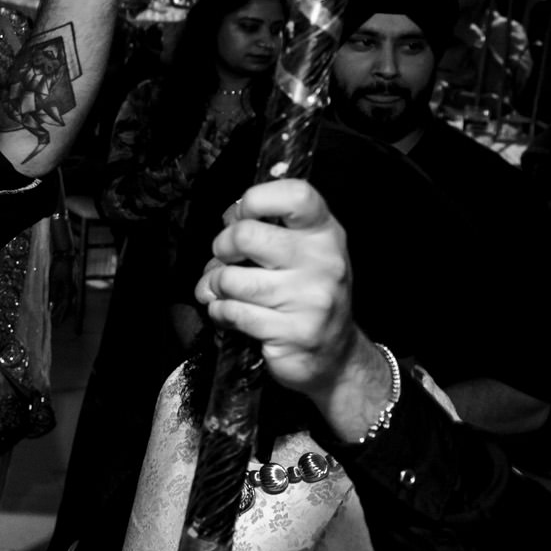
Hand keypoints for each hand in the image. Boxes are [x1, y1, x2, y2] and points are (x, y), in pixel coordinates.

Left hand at [195, 178, 390, 438]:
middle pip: (245, 235)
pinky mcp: (294, 332)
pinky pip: (232, 312)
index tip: (242, 215)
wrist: (336, 356)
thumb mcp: (301, 251)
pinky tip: (230, 313)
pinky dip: (220, 312)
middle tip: (225, 259)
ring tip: (222, 291)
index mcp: (325, 233)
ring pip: (230, 278)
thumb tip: (231, 214)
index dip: (255, 199)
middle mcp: (323, 261)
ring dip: (214, 286)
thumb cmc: (307, 294)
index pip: (295, 195)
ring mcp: (310, 298)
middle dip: (221, 248)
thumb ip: (270, 226)